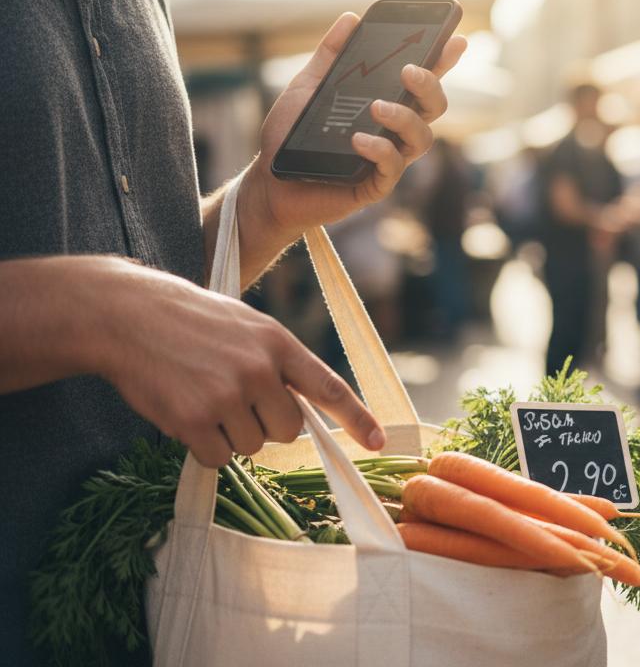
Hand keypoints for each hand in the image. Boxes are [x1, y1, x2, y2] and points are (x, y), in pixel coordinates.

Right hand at [88, 258, 383, 466]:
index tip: (379, 441)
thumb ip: (278, 362)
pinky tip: (186, 414)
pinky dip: (204, 447)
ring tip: (203, 396)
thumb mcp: (248, 327)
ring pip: (252, 446)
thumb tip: (302, 410)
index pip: (329, 387)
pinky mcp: (194, 419)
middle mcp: (260, 370)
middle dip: (266, 425)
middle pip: (288, 430)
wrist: (128, 314)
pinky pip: (218, 457)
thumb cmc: (191, 321)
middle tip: (234, 400)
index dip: (357, 418)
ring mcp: (227, 395)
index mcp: (279, 342)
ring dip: (231, 434)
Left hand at [241, 13, 468, 239]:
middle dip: (430, 86)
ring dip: (405, 119)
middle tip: (409, 71)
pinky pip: (393, 168)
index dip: (443, 61)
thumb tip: (351, 18)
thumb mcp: (307, 86)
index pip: (421, 81)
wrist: (268, 180)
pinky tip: (359, 141)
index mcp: (385, 105)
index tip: (455, 40)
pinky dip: (381, 150)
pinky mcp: (374, 185)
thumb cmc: (290, 135)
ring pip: (422, 138)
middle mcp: (393, 132)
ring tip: (377, 107)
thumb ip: (331, 55)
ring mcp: (387, 159)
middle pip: (434, 108)